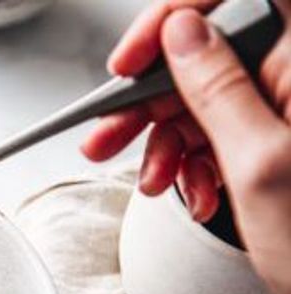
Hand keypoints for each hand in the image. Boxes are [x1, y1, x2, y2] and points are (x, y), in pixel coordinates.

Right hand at [82, 0, 290, 293]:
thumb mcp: (260, 164)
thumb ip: (218, 89)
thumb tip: (181, 33)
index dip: (176, 14)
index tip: (135, 55)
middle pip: (209, 50)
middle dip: (152, 96)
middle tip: (107, 133)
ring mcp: (290, 106)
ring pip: (205, 97)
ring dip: (165, 140)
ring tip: (150, 180)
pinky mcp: (281, 137)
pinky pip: (221, 131)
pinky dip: (194, 161)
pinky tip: (191, 190)